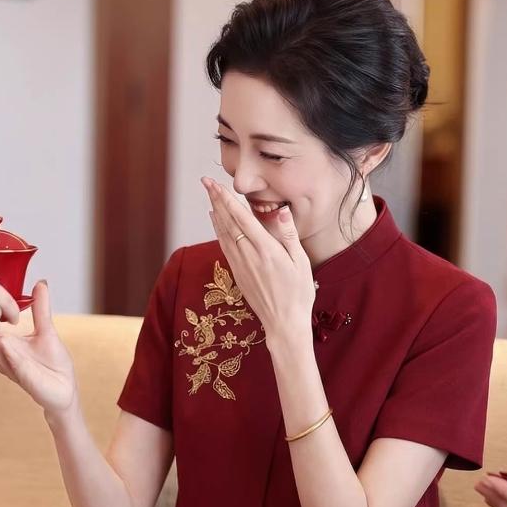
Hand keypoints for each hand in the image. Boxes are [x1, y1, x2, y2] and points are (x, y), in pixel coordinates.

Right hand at [0, 280, 77, 416]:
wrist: (64, 390)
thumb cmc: (54, 363)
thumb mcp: (47, 330)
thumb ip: (41, 309)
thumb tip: (41, 283)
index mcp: (8, 345)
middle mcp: (6, 357)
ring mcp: (14, 368)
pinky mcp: (25, 378)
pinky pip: (13, 364)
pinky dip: (8, 353)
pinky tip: (3, 341)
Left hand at [201, 177, 314, 343]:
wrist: (284, 323)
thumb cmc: (297, 294)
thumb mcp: (300, 262)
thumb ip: (288, 234)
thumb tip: (280, 211)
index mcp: (266, 249)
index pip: (241, 217)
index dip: (226, 199)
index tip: (215, 184)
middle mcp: (249, 255)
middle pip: (228, 222)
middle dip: (216, 200)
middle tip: (206, 182)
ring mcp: (241, 265)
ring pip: (224, 233)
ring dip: (216, 213)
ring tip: (209, 196)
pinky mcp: (238, 274)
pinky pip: (225, 246)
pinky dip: (218, 231)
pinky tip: (216, 222)